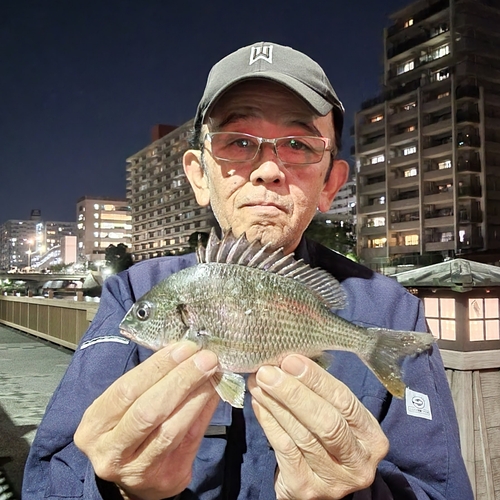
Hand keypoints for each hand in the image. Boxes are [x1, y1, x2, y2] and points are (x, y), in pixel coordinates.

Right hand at [74, 341, 218, 499]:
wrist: (135, 478)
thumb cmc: (129, 429)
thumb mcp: (126, 406)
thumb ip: (150, 382)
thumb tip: (186, 351)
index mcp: (95, 426)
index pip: (126, 390)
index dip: (158, 366)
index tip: (185, 348)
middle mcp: (111, 451)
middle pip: (148, 411)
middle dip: (180, 380)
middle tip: (205, 358)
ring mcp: (138, 470)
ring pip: (170, 430)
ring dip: (196, 396)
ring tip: (212, 373)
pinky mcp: (166, 479)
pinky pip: (190, 441)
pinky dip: (204, 413)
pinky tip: (213, 393)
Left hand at [248, 355, 388, 499]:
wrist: (316, 484)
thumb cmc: (326, 439)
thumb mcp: (336, 417)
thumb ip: (321, 393)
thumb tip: (289, 361)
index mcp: (372, 438)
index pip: (345, 402)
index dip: (316, 379)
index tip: (290, 360)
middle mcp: (358, 463)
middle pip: (326, 422)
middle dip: (293, 392)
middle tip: (268, 372)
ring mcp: (333, 481)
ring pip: (301, 434)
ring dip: (275, 403)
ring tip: (258, 382)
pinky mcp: (306, 489)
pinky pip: (284, 449)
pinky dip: (269, 421)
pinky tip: (258, 403)